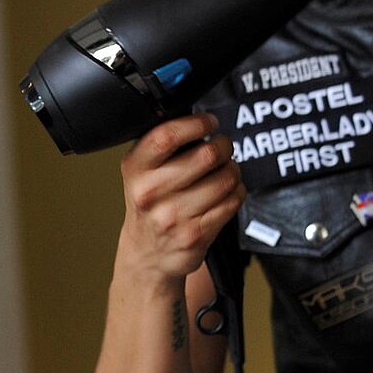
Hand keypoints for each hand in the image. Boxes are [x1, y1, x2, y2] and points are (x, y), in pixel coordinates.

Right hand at [116, 114, 244, 283]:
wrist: (147, 253)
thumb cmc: (151, 205)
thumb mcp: (142, 171)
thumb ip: (163, 146)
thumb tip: (197, 118)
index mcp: (136, 169)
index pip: (167, 135)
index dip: (196, 124)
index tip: (209, 122)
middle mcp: (151, 192)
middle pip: (207, 155)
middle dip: (223, 147)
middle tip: (222, 148)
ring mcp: (174, 215)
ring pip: (226, 178)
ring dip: (233, 171)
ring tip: (225, 172)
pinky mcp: (196, 233)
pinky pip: (233, 201)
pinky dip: (237, 192)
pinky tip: (226, 193)